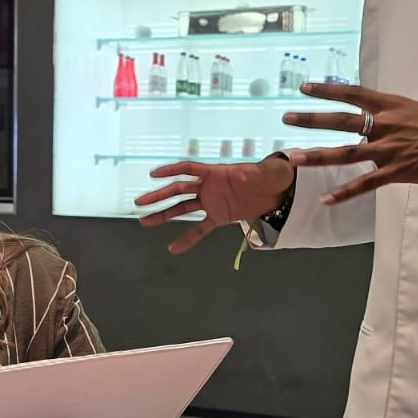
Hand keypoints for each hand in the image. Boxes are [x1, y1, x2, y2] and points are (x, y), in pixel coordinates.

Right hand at [133, 152, 294, 253]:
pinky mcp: (218, 217)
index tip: (153, 175)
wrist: (278, 192)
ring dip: (163, 215)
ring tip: (144, 222)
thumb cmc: (271, 176)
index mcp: (215, 172)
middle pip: (178, 190)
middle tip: (140, 202)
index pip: (188, 169)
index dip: (171, 170)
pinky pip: (199, 229)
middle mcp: (208, 187)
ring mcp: (211, 202)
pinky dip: (187, 239)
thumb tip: (245, 174)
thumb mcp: (266, 171)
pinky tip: (173, 249)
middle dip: (159, 196)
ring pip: (182, 209)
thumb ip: (256, 173)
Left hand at [281, 83, 417, 205]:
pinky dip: (345, 193)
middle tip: (286, 118)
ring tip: (293, 158)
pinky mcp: (397, 171)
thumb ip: (386, 113)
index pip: (352, 93)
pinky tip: (326, 199)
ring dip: (317, 156)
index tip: (303, 88)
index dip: (327, 90)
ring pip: (347, 153)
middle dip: (311, 120)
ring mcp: (389, 149)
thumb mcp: (411, 110)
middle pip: (341, 120)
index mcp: (389, 105)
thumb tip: (365, 116)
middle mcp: (385, 124)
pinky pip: (366, 184)